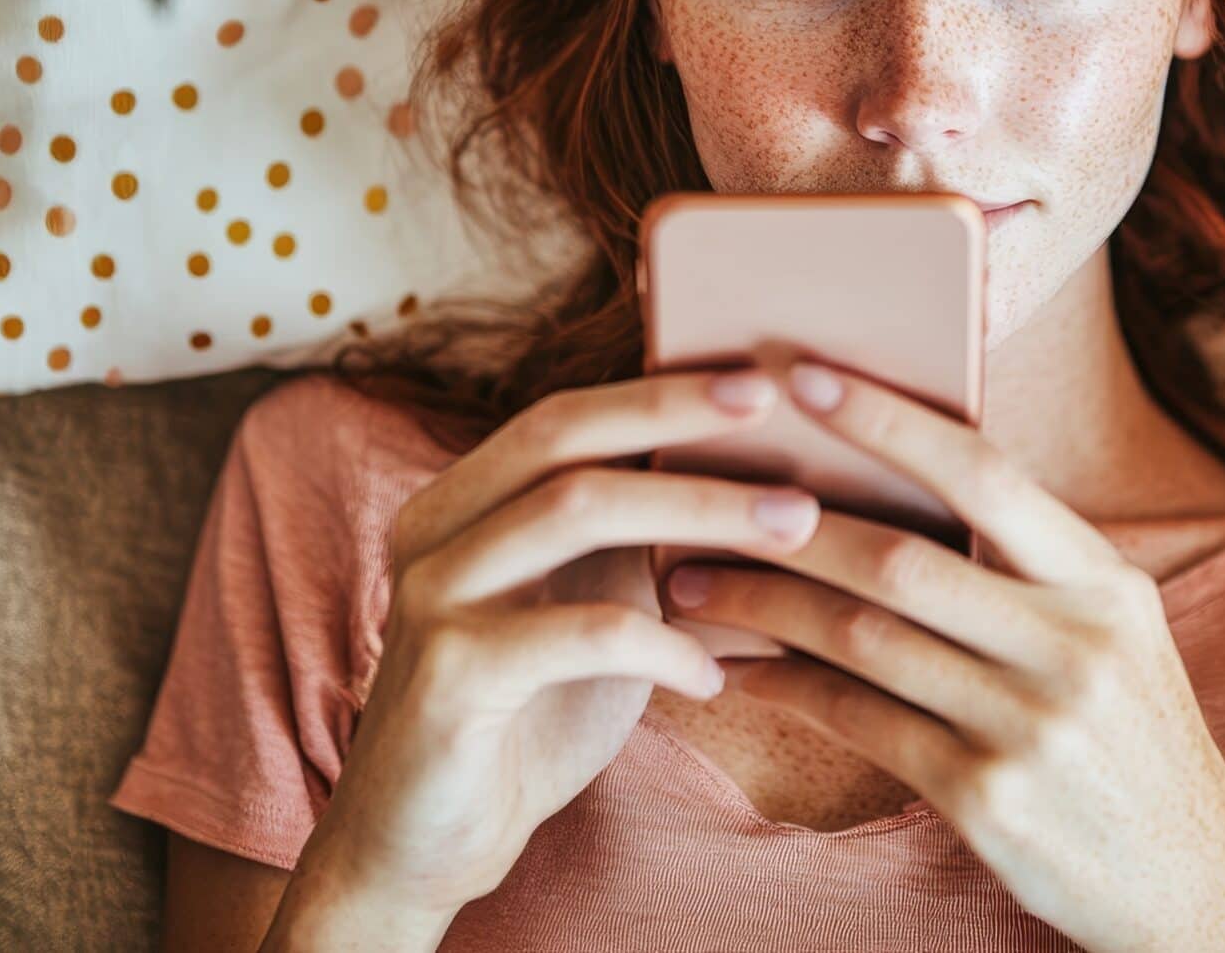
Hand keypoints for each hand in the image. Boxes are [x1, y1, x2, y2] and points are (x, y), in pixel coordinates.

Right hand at [271, 367, 825, 940]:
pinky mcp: (447, 677)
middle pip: (565, 441)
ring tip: (796, 527)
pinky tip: (716, 675)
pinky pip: (576, 632)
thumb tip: (781, 490)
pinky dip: (661, 642)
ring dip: (700, 511)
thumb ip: (647, 547)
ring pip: (574, 513)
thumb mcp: (594, 614)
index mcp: (462, 503)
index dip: (661, 390)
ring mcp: (430, 600)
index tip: (763, 377)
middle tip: (782, 414)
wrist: (429, 847)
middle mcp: (434, 533)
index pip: (564, 418)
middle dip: (678, 417)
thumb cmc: (530, 720)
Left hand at [656, 358, 1224, 952]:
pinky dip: (788, 688)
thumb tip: (896, 482)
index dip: (887, 419)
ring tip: (686, 582)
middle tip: (695, 494)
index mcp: (1108, 583)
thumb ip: (1032, 569)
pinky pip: (861, 722)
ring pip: (863, 638)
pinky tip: (738, 672)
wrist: (1195, 892)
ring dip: (761, 603)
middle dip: (785, 523)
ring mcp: (1031, 726)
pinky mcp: (989, 800)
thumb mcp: (1118, 638)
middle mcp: (1075, 645)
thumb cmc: (1130, 744)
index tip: (802, 374)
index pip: (985, 474)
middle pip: (901, 557)